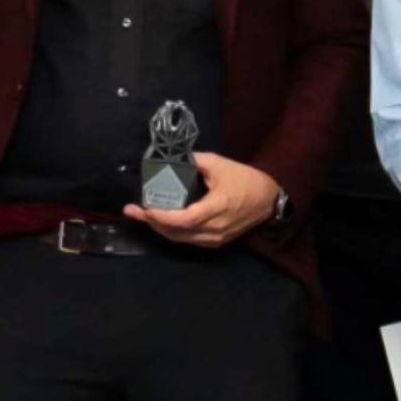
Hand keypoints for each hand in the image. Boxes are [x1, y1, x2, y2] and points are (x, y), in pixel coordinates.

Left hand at [133, 154, 285, 247]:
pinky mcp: (215, 242)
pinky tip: (160, 222)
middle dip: (152, 223)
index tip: (145, 208)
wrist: (268, 199)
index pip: (185, 219)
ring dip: (160, 228)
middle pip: (178, 232)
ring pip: (181, 239)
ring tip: (141, 215)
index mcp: (218, 207)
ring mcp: (215, 238)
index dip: (163, 217)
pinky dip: (172, 232)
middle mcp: (216, 228)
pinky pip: (188, 240)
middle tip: (132, 211)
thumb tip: (172, 159)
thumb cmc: (245, 180)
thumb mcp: (220, 164)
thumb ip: (195, 161)